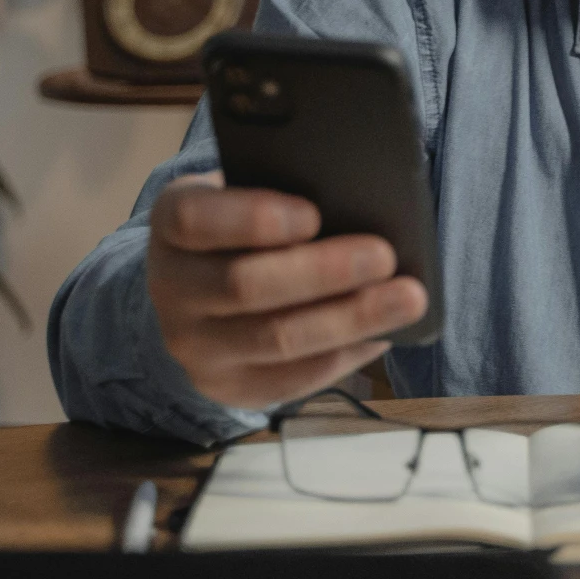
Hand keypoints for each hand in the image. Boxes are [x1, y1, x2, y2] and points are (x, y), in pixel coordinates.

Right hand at [146, 172, 428, 409]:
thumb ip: (284, 191)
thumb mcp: (244, 196)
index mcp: (173, 224)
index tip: (313, 215)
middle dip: (323, 271)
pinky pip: (292, 378)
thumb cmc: (242, 228)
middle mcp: (172, 288)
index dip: (253, 218)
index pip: (195, 220)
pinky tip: (385, 333)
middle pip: (244, 286)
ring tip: (407, 299)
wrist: (198, 291)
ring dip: (350, 319)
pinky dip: (345, 354)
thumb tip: (358, 199)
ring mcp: (194, 346)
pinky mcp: (228, 387)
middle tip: (385, 255)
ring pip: (276, 338)